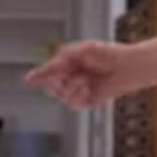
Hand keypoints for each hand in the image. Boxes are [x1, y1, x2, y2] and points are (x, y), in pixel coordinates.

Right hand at [24, 40, 143, 108]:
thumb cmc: (107, 54)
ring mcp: (80, 89)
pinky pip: (74, 103)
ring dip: (72, 86)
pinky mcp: (88, 101)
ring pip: (62, 95)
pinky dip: (80, 94)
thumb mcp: (77, 53)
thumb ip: (56, 64)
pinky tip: (89, 88)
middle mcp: (73, 76)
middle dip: (59, 80)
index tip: (29, 80)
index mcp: (69, 62)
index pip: (48, 72)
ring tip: (85, 79)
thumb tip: (37, 73)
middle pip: (52, 86)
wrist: (128, 67)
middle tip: (69, 72)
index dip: (39, 76)